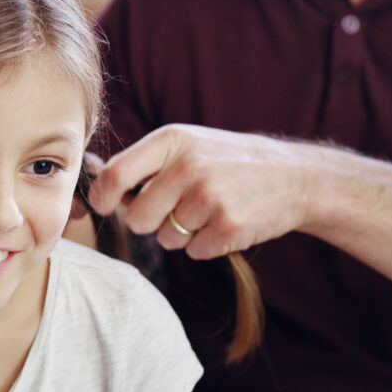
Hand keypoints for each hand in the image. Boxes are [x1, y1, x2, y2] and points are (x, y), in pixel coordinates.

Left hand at [88, 124, 315, 258]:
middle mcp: (188, 166)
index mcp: (172, 140)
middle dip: (150, 221)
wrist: (294, 176)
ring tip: (210, 209)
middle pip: (137, 218)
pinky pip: (193, 251)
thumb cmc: (228, 162)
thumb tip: (98, 187)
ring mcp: (209, 196)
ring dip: (182, 233)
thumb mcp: (188, 145)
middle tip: (177, 208)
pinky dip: (206, 244)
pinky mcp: (228, 226)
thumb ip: (146, 164)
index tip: (105, 206)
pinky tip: (226, 222)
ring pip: (166, 238)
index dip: (102, 198)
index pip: (116, 175)